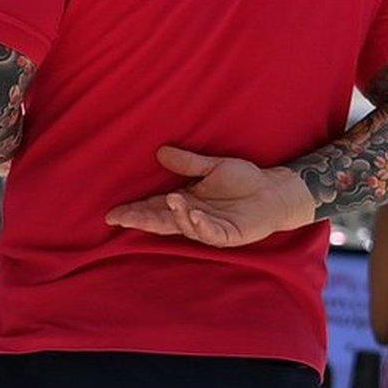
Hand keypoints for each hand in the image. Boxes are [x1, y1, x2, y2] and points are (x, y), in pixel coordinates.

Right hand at [105, 146, 316, 247]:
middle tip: (120, 218)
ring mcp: (210, 228)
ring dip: (175, 216)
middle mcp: (193, 217)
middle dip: (141, 220)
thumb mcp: (213, 166)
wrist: (275, 191)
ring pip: (184, 226)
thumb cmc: (245, 180)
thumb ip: (188, 163)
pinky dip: (201, 225)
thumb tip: (160, 151)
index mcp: (186, 202)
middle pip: (162, 221)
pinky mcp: (229, 235)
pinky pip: (211, 233)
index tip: (113, 214)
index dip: (134, 211)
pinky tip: (194, 213)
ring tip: (171, 200)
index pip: (154, 208)